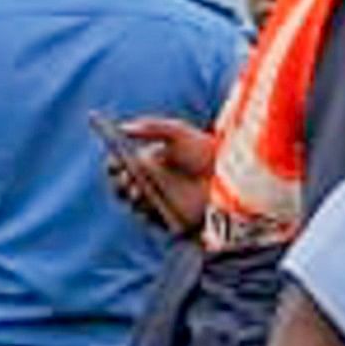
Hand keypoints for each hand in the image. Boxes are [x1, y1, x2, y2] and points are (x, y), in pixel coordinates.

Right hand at [103, 117, 215, 236]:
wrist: (230, 175)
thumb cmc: (205, 150)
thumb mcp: (178, 132)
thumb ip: (151, 126)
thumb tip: (122, 127)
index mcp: (147, 162)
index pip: (120, 165)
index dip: (113, 164)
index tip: (113, 161)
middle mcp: (148, 183)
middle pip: (121, 186)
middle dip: (118, 182)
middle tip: (124, 176)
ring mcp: (157, 202)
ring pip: (132, 203)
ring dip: (130, 196)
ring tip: (137, 188)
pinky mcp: (167, 218)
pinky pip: (148, 218)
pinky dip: (144, 212)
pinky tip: (148, 203)